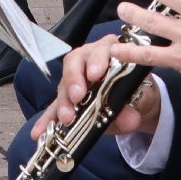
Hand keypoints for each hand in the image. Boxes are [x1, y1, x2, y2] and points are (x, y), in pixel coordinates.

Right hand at [31, 34, 155, 139]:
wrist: (137, 105)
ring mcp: (75, 79)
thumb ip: (135, 107)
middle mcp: (88, 60)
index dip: (97, 59)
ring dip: (63, 102)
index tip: (96, 74)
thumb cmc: (138, 92)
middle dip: (74, 80)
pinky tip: (39, 131)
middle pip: (75, 63)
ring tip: (66, 118)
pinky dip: (48, 119)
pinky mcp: (67, 98)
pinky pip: (55, 107)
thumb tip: (128, 118)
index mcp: (110, 52)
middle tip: (77, 97)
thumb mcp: (142, 99)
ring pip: (64, 84)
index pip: (102, 48)